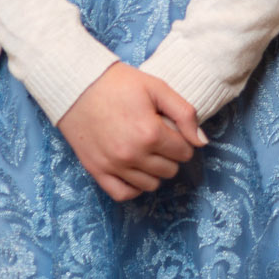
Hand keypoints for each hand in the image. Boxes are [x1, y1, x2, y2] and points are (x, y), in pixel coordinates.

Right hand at [57, 63, 206, 202]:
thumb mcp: (157, 88)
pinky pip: (123, 194)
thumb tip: (201, 142)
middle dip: (170, 155)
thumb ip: (184, 113)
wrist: (77, 85)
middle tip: (159, 137)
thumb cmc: (118, 83)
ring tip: (146, 151)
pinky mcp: (97, 171)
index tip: (172, 129)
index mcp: (150, 133)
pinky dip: (133, 187)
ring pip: (150, 185)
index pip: (184, 152)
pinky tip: (134, 170)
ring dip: (154, 171)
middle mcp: (133, 155)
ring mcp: (114, 166)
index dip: (182, 139)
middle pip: (169, 170)